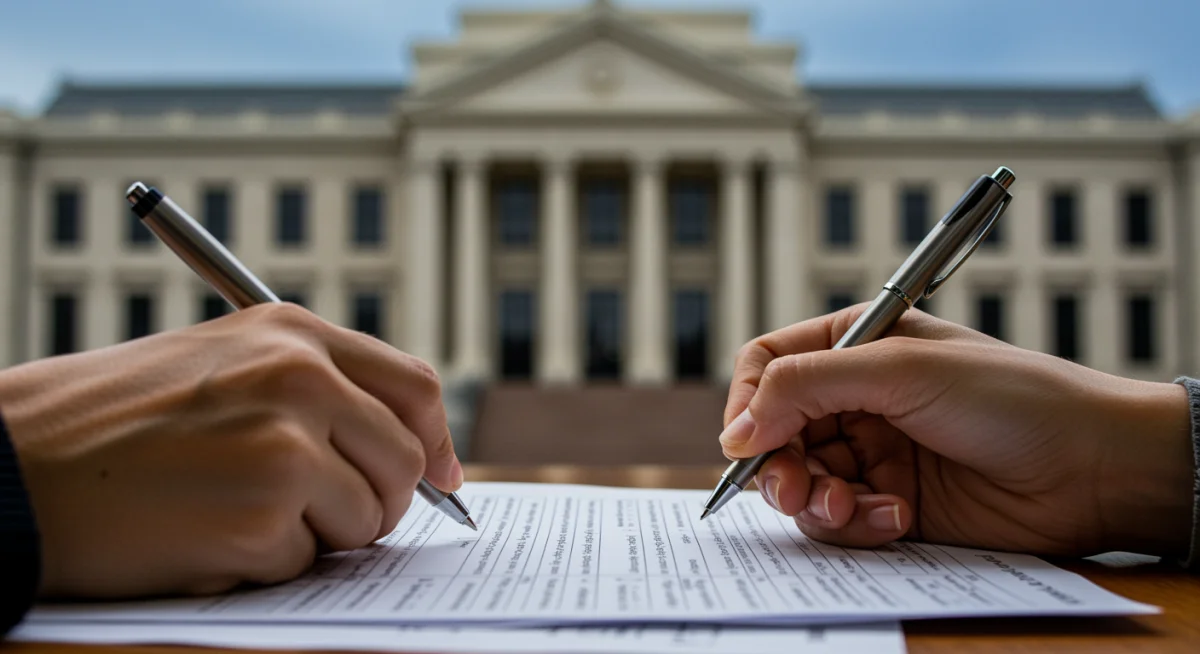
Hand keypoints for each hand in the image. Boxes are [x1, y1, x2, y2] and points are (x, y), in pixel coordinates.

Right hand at [0, 303, 459, 598]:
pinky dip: (265, 564)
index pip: (415, 387)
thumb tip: (414, 449)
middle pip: (406, 462)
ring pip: (368, 518)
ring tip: (240, 512)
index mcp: (294, 334)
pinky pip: (307, 560)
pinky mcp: (260, 513)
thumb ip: (318, 390)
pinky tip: (205, 535)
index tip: (440, 476)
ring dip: (318, 534)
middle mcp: (300, 377)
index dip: (437, 440)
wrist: (16, 464)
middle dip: (379, 502)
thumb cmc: (112, 422)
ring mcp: (284, 444)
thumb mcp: (225, 365)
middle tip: (323, 514)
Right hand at [720, 305, 1192, 557]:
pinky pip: (840, 520)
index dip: (747, 402)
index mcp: (855, 344)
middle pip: (774, 432)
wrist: (1093, 468)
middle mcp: (857, 397)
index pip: (768, 366)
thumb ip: (807, 387)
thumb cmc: (1012, 396)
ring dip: (818, 501)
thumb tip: (735, 429)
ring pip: (802, 482)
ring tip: (853, 507)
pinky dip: (856, 524)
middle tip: (797, 490)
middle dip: (778, 465)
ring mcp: (873, 451)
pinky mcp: (891, 501)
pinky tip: (896, 517)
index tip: (744, 442)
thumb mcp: (901, 369)